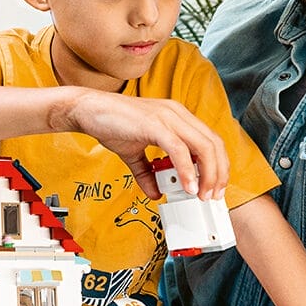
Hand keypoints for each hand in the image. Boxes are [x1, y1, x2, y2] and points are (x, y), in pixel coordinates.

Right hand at [64, 90, 227, 199]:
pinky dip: (186, 171)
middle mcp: (177, 114)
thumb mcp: (133, 153)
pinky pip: (179, 150)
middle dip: (218, 173)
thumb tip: (154, 192)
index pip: (210, 141)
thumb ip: (146, 173)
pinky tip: (187, 187)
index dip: (218, 165)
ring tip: (201, 194)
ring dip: (208, 174)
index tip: (212, 187)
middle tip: (212, 195)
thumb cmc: (110, 124)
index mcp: (177, 117)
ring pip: (204, 147)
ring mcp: (168, 117)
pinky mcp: (155, 124)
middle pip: (214, 144)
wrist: (87, 110)